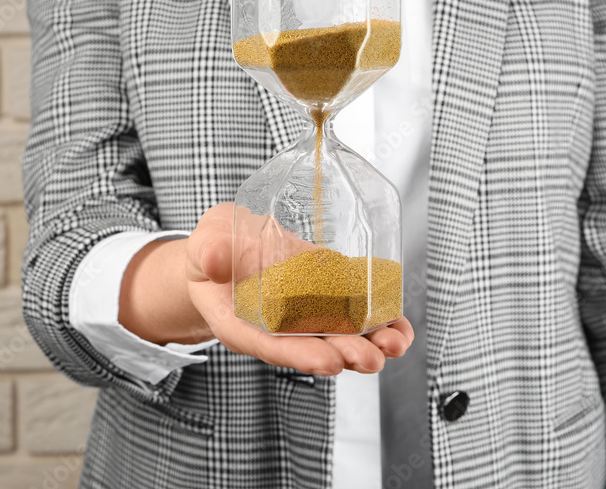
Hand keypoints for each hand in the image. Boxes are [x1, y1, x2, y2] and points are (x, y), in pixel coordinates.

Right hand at [183, 203, 413, 375]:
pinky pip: (354, 318)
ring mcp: (304, 317)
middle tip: (370, 358)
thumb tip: (213, 257)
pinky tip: (400, 327)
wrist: (230, 247)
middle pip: (311, 348)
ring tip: (394, 344)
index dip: (299, 355)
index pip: (270, 345)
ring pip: (338, 339)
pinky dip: (379, 323)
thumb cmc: (213, 250)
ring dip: (369, 345)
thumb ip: (209, 250)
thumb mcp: (205, 244)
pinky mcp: (325, 301)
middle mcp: (277, 328)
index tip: (327, 361)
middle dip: (343, 355)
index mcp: (241, 323)